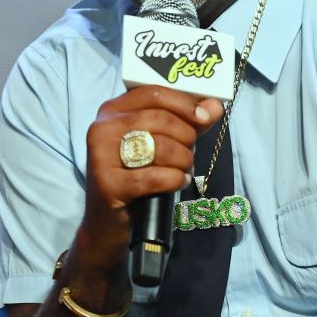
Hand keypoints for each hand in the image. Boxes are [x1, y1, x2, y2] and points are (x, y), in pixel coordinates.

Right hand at [80, 86, 223, 259]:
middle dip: (186, 137)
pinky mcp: (108, 184)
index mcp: (112, 110)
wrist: (107, 223)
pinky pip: (155, 176)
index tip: (204, 116)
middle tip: (190, 153)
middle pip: (160, 119)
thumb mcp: (160, 144)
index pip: (153, 93)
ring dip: (183, 160)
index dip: (184, 103)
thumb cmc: (136, 177)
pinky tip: (176, 183)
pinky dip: (175, 180)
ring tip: (183, 170)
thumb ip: (187, 122)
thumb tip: (215, 106)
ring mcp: (101, 156)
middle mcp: (102, 128)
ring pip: (161, 147)